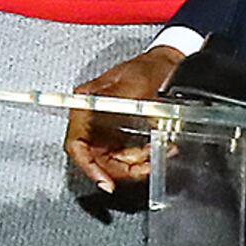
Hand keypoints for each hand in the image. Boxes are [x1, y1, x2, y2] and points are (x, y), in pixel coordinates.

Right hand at [65, 44, 184, 190]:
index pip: (77, 145)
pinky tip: (158, 151)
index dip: (88, 167)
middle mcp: (93, 118)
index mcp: (87, 104)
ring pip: (114, 160)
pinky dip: (143, 158)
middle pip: (97, 158)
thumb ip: (116, 108)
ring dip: (136, 164)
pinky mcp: (121, 133)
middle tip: (144, 170)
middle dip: (121, 169)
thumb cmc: (150, 68)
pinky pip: (127, 155)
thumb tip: (103, 128)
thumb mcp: (134, 87)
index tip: (106, 182)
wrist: (169, 62)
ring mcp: (107, 127)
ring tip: (158, 156)